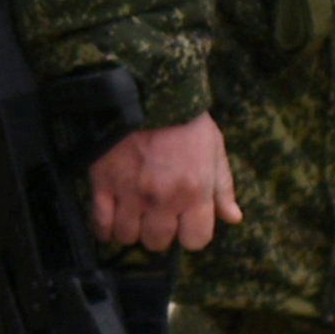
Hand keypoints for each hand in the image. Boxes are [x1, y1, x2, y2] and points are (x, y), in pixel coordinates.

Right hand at [88, 115, 241, 254]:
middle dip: (159, 233)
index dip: (191, 235)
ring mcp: (130, 193)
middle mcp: (163, 199)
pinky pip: (100, 222)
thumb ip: (223, 187)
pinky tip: (109, 223)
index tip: (184, 223)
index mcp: (194, 191)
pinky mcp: (103, 183)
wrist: (143, 91)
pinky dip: (104, 229)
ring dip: (131, 230)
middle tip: (156, 217)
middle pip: (158, 242)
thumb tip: (234, 218)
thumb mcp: (213, 148)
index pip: (195, 241)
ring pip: (128, 236)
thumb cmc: (184, 119)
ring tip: (132, 216)